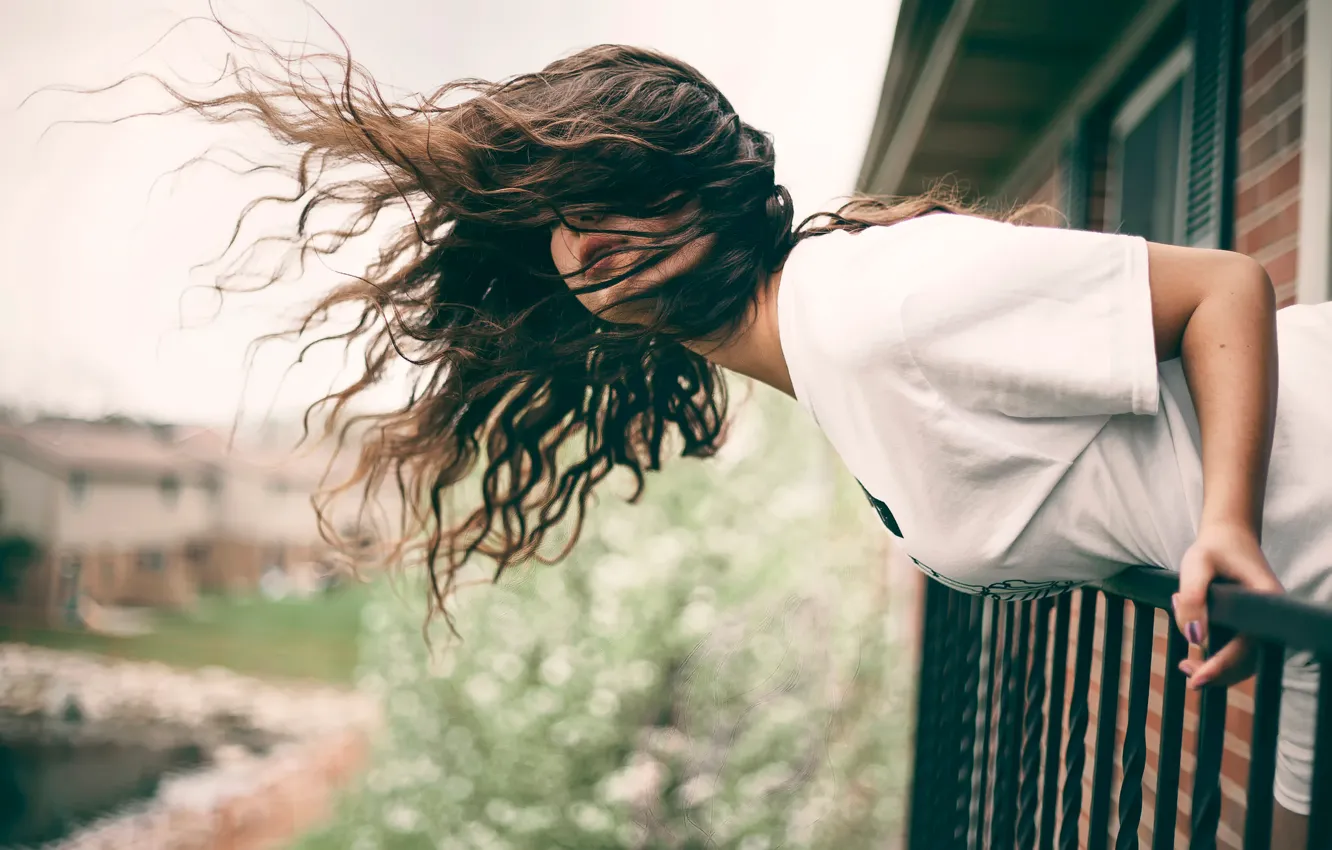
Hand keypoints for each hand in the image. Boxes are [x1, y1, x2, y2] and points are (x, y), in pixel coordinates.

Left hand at [1173, 521, 1283, 689]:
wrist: (1228, 537)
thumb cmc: (1213, 548)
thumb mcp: (1196, 565)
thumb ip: (1194, 598)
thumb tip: (1193, 638)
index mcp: (1266, 601)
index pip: (1246, 645)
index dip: (1222, 666)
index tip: (1198, 680)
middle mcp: (1270, 617)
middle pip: (1248, 660)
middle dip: (1217, 673)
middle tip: (1187, 674)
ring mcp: (1262, 623)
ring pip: (1243, 659)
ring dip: (1215, 667)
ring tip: (1184, 663)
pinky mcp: (1250, 625)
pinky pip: (1237, 649)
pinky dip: (1216, 656)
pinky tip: (1192, 650)